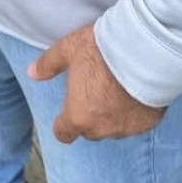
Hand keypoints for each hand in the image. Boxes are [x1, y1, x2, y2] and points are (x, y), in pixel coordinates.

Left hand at [28, 23, 165, 143]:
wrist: (145, 49)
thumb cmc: (103, 49)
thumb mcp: (69, 49)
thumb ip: (49, 64)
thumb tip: (32, 72)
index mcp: (78, 116)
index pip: (64, 133)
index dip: (64, 124)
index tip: (67, 112)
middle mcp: (102, 128)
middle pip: (90, 130)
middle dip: (91, 115)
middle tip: (96, 90)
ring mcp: (127, 128)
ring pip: (115, 127)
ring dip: (114, 115)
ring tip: (118, 88)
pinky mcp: (149, 122)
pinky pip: (138, 121)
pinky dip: (136, 111)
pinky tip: (137, 90)